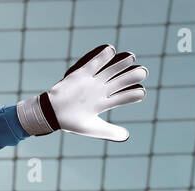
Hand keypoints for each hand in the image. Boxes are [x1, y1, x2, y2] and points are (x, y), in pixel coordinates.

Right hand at [17, 44, 147, 141]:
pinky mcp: (82, 73)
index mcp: (103, 103)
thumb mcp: (92, 128)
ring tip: (131, 58)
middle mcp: (100, 90)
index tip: (141, 93)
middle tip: (143, 73)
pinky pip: (94, 62)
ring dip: (122, 64)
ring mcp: (92, 81)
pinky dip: (102, 55)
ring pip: (111, 69)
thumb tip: (127, 136)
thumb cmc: (71, 122)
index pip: (123, 97)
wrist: (51, 114)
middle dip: (133, 76)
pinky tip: (111, 50)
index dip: (134, 94)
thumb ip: (110, 131)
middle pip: (120, 81)